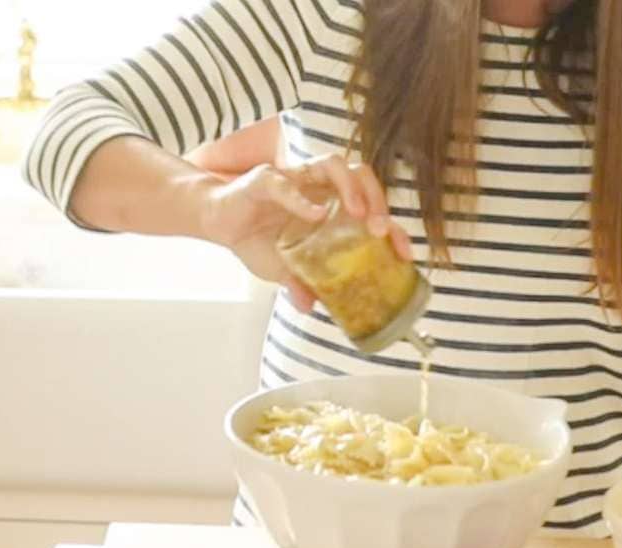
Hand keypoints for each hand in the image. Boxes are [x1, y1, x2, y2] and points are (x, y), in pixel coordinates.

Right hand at [198, 154, 409, 311]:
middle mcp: (320, 188)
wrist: (216, 222)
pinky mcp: (265, 179)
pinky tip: (312, 215)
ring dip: (351, 188)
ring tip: (358, 215)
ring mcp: (295, 179)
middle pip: (362, 176)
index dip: (394, 227)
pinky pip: (286, 183)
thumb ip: (301, 284)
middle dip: (378, 200)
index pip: (373, 208)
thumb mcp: (284, 271)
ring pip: (334, 165)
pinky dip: (300, 199)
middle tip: (380, 229)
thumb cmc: (257, 239)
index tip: (405, 253)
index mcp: (333, 206)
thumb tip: (311, 307)